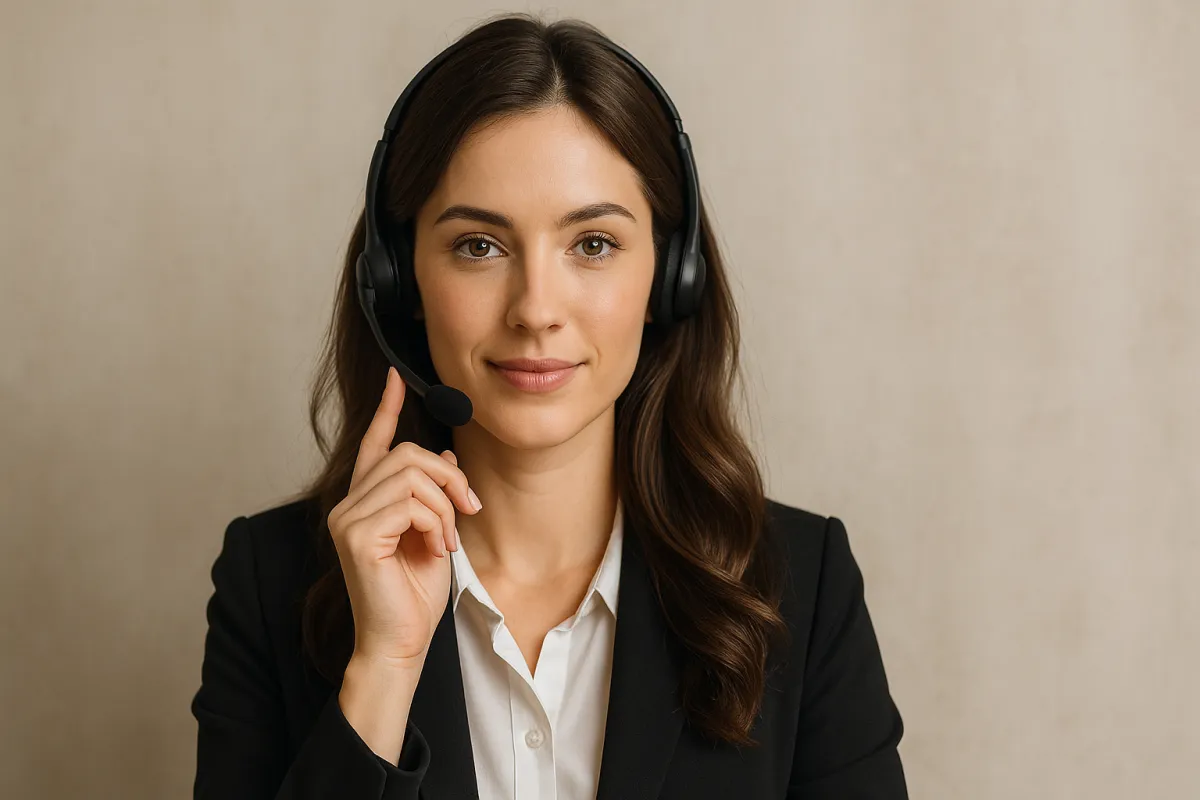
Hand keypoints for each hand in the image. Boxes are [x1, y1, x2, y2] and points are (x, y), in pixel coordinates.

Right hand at [326, 366, 481, 669]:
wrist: (402, 642)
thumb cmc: (415, 596)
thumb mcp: (435, 534)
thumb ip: (434, 496)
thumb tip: (444, 458)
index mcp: (366, 502)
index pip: (374, 444)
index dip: (387, 410)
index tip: (398, 378)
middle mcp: (349, 504)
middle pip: (406, 454)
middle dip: (448, 478)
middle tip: (466, 510)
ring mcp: (347, 518)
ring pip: (412, 475)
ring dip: (444, 507)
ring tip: (447, 541)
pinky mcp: (357, 535)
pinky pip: (410, 503)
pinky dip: (436, 523)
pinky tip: (437, 549)